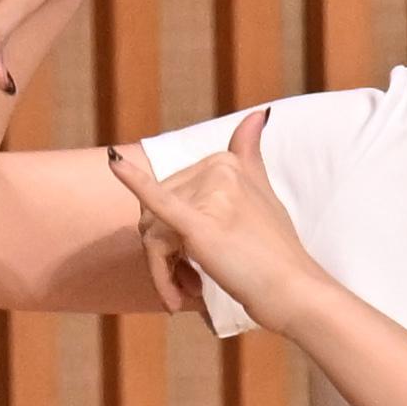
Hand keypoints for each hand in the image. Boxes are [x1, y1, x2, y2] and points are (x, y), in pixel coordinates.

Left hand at [104, 106, 327, 330]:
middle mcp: (217, 170)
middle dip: (163, 255)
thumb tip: (257, 113)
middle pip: (154, 215)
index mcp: (225, 162)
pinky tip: (114, 162)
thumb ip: (251, 155)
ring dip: (162, 271)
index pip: (170, 196)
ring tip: (183, 292)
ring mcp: (211, 194)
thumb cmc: (275, 251)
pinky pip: (159, 200)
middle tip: (186, 285)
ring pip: (154, 233)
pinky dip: (133, 179)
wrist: (293, 289)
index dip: (172, 235)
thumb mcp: (263, 193)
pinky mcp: (201, 222)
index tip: (191, 268)